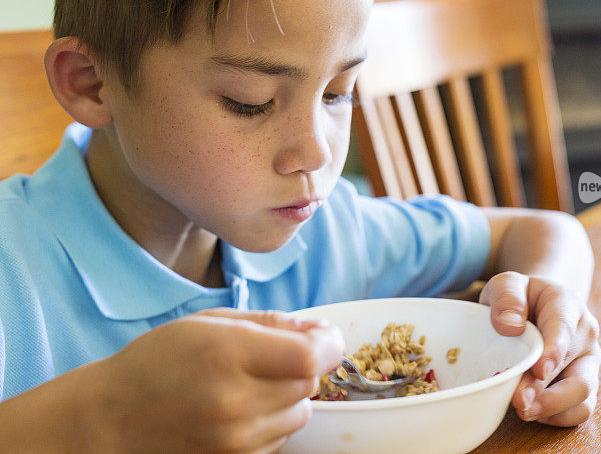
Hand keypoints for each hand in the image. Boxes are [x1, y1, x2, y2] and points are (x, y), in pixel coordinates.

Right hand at [80, 308, 344, 452]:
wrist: (110, 422)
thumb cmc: (157, 362)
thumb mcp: (209, 323)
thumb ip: (271, 322)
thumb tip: (321, 329)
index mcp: (227, 354)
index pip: (311, 356)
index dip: (326, 343)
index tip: (320, 336)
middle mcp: (235, 403)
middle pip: (309, 384)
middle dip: (301, 365)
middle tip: (268, 358)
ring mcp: (235, 442)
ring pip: (299, 414)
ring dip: (287, 397)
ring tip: (245, 387)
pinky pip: (279, 440)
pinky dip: (270, 424)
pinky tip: (236, 413)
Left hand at [479, 271, 600, 425]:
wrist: (537, 305)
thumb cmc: (520, 297)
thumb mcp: (506, 283)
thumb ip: (507, 296)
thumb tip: (509, 326)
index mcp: (568, 304)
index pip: (564, 328)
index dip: (554, 351)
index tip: (538, 369)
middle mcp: (585, 335)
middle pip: (573, 368)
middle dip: (545, 389)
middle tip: (518, 401)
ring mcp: (588, 362)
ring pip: (583, 394)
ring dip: (553, 407)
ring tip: (524, 411)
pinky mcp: (584, 384)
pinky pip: (581, 409)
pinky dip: (558, 417)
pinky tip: (534, 412)